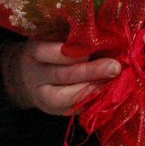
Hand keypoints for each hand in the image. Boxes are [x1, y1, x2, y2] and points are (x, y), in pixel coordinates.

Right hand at [1, 39, 120, 115]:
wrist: (29, 75)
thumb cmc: (50, 49)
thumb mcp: (54, 37)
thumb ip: (73, 36)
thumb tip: (104, 34)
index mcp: (34, 52)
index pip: (50, 51)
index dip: (74, 51)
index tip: (95, 46)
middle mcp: (35, 76)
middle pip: (63, 75)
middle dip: (91, 71)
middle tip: (114, 67)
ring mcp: (42, 96)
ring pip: (66, 97)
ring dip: (93, 89)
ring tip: (113, 82)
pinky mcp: (53, 111)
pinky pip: (73, 110)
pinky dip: (91, 102)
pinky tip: (106, 94)